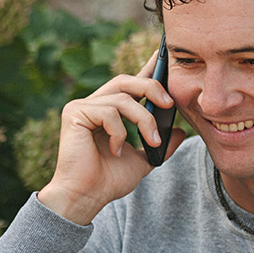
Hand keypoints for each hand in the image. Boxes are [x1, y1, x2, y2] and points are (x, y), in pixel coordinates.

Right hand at [38, 50, 187, 225]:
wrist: (85, 197)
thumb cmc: (107, 181)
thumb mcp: (143, 161)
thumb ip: (159, 144)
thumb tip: (179, 131)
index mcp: (108, 111)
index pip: (130, 83)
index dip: (148, 67)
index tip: (165, 55)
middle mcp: (93, 104)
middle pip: (126, 80)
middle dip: (152, 88)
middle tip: (170, 104)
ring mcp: (81, 107)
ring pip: (122, 97)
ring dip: (143, 119)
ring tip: (151, 141)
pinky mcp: (74, 113)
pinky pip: (108, 112)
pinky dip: (120, 132)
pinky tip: (117, 150)